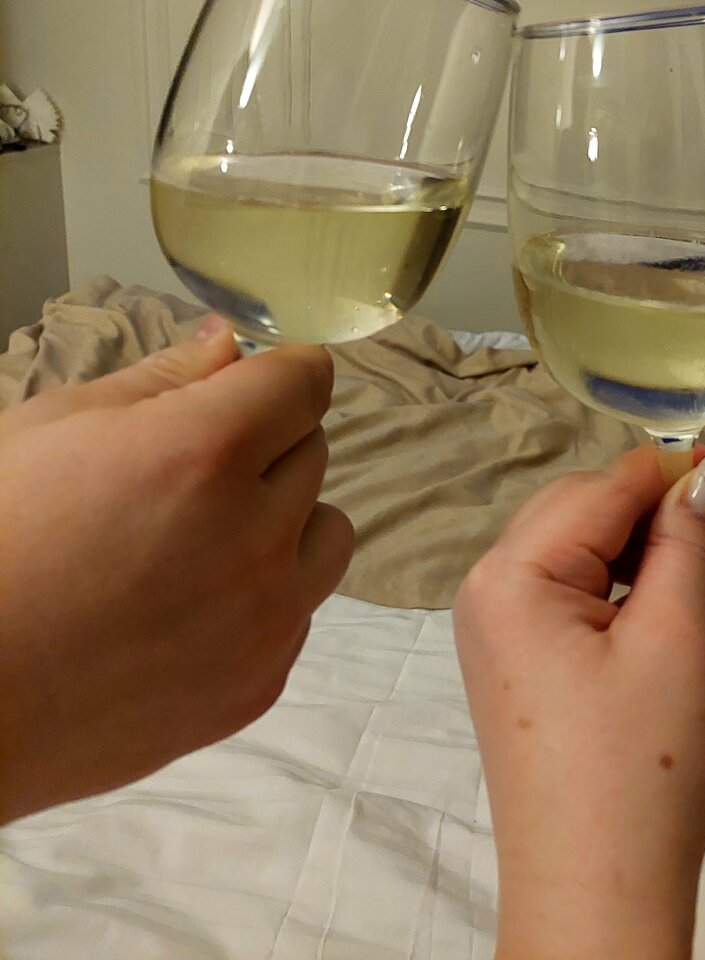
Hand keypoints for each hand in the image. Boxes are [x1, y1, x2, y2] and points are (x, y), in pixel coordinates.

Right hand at [0, 317, 352, 822]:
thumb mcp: (56, 428)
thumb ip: (162, 379)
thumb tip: (228, 343)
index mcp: (206, 453)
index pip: (305, 381)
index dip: (283, 370)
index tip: (259, 381)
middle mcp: (256, 534)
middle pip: (314, 450)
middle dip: (267, 443)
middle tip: (194, 467)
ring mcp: (266, 617)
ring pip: (327, 533)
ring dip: (287, 520)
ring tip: (208, 537)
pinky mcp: (260, 682)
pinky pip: (299, 610)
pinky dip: (264, 596)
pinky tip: (190, 606)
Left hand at [454, 445, 704, 959]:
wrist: (598, 896)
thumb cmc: (640, 763)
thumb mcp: (673, 639)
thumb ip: (686, 541)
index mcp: (510, 573)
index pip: (599, 488)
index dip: (670, 475)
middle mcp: (488, 590)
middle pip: (586, 515)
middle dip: (666, 521)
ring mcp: (499, 631)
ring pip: (586, 556)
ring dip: (657, 559)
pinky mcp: (521, 666)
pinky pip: (576, 600)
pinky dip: (633, 596)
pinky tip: (686, 614)